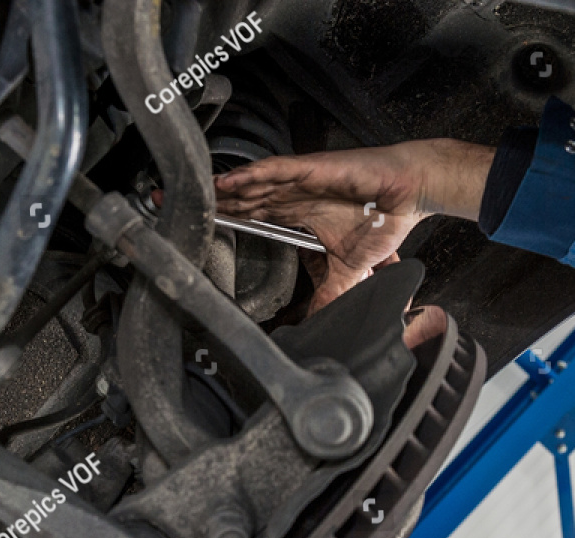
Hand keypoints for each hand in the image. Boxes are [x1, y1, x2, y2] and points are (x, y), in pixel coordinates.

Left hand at [214, 139, 494, 312]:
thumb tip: (311, 329)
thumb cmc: (382, 223)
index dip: (221, 221)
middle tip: (165, 204)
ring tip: (187, 194)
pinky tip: (226, 182)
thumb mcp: (348, 273)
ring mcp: (298, 182)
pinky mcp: (312, 170)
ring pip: (249, 185)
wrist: (409, 195)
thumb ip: (327, 297)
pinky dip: (250, 176)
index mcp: (296, 216)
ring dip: (219, 190)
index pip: (249, 218)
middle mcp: (291, 197)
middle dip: (206, 203)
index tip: (191, 228)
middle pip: (239, 200)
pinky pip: (274, 171)